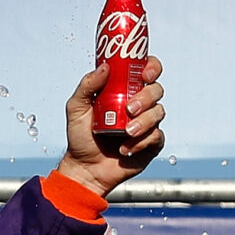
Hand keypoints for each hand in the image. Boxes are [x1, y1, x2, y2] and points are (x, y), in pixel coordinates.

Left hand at [53, 54, 165, 195]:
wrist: (84, 167)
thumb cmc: (80, 136)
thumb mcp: (76, 108)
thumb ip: (87, 85)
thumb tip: (105, 67)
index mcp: (124, 90)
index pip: (146, 70)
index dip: (152, 67)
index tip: (145, 74)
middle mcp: (139, 104)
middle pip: (156, 90)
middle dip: (146, 97)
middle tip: (129, 109)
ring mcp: (147, 123)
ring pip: (159, 112)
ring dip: (144, 121)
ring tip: (126, 132)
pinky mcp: (151, 143)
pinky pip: (157, 136)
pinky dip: (141, 142)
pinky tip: (125, 149)